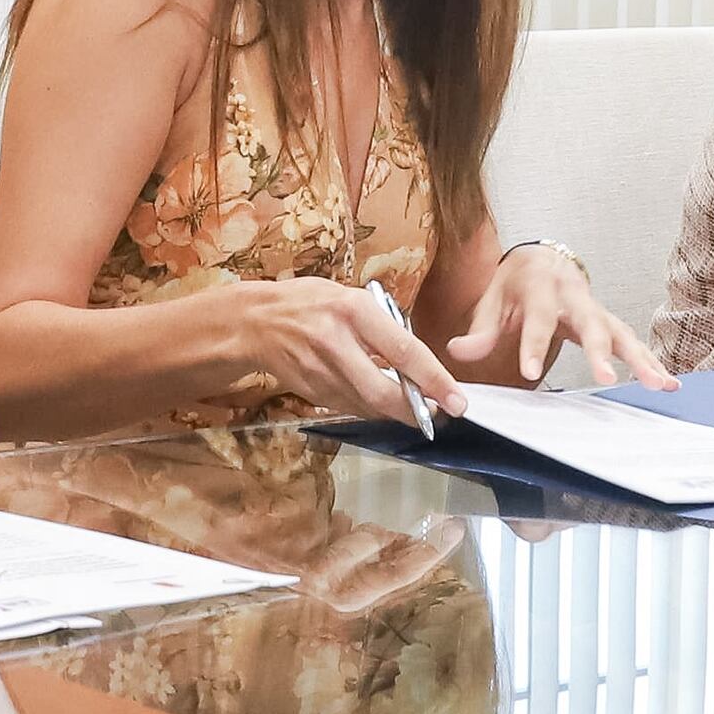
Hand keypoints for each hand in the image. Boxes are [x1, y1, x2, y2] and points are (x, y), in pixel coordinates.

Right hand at [218, 278, 462, 428]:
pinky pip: (351, 408)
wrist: (255, 322)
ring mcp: (320, 372)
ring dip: (396, 412)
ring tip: (415, 407)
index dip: (435, 380)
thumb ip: (382, 326)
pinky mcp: (311, 392)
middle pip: (384, 393)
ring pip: (369, 406)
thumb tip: (418, 362)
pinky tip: (379, 401)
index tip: (458, 399)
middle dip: (417, 411)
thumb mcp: (348, 297)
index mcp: (353, 310)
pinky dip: (371, 409)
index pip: (404, 351)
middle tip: (441, 416)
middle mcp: (336, 343)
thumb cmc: (309, 303)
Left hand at [447, 243, 670, 390]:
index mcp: (541, 286)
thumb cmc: (516, 282)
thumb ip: (481, 328)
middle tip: (607, 379)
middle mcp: (574, 295)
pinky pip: (632, 341)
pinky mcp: (608, 320)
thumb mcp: (492, 299)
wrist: (542, 258)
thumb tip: (457, 352)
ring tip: (659, 384)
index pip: (538, 318)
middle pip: (591, 323)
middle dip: (600, 352)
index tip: (530, 373)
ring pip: (622, 332)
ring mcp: (596, 307)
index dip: (533, 345)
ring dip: (641, 359)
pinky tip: (667, 382)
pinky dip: (651, 360)